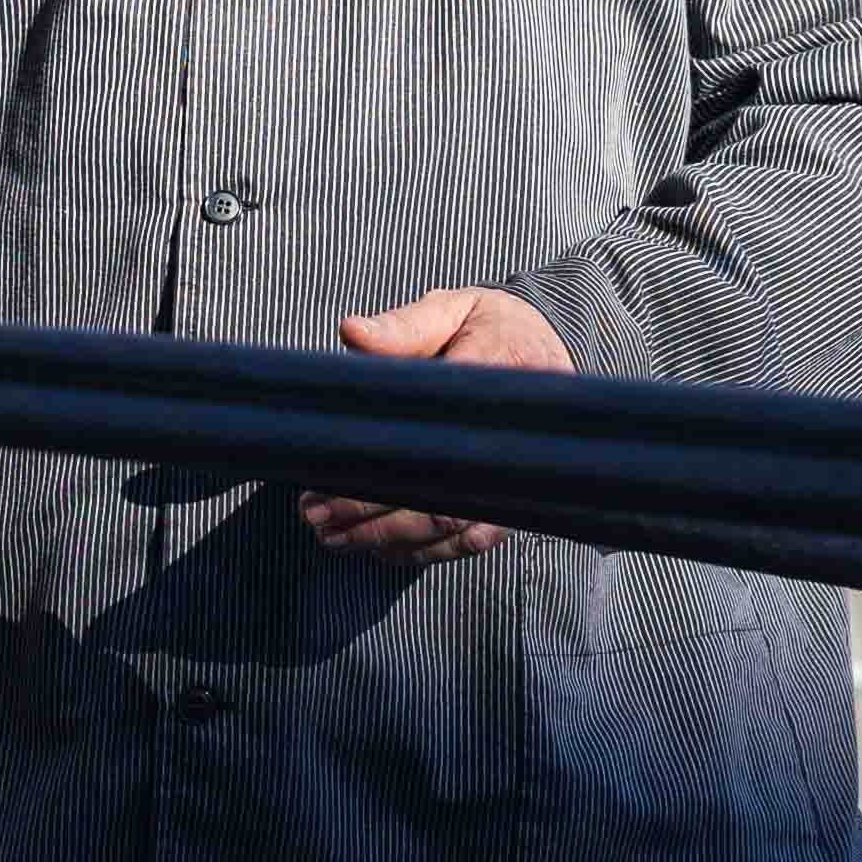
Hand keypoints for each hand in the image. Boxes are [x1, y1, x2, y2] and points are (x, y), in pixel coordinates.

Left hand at [305, 285, 570, 562]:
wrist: (546, 349)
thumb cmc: (488, 327)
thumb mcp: (450, 311)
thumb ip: (402, 327)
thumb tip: (351, 332)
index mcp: (497, 375)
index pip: (436, 424)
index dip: (381, 454)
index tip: (330, 465)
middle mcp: (514, 434)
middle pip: (439, 487)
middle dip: (371, 508)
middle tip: (315, 512)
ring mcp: (517, 474)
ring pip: (452, 522)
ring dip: (388, 536)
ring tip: (331, 534)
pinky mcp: (517, 500)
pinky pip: (474, 539)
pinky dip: (424, 550)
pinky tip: (379, 548)